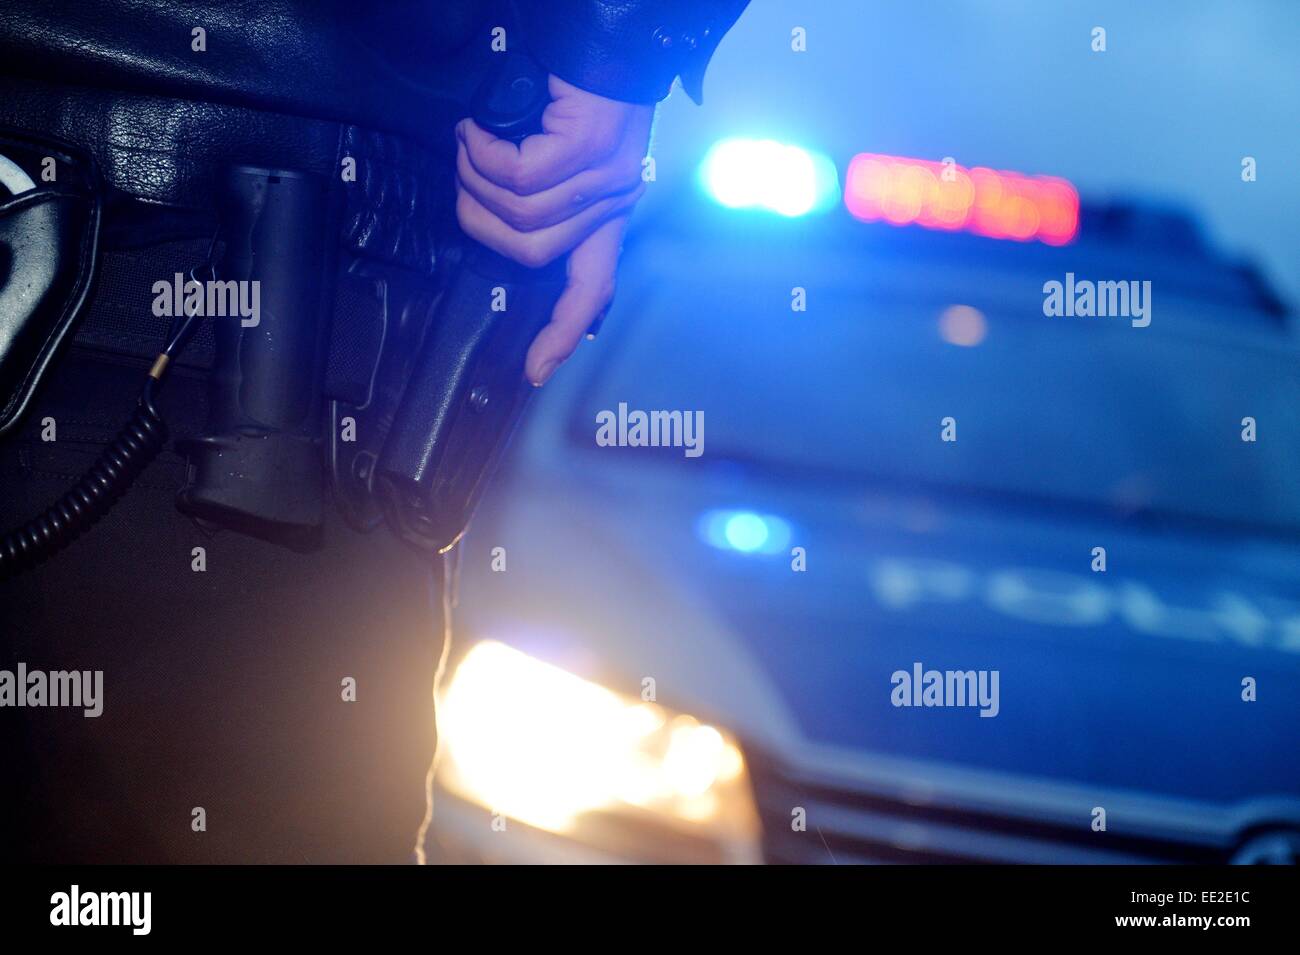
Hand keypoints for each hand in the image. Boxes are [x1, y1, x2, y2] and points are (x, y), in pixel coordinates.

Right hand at [455, 75, 653, 385]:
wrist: (595, 34)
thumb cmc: (564, 91)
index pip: (593, 287)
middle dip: (479, 216)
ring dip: (476, 177)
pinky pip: (520, 176)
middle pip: (531, 252)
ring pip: (520, 211)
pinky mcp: (592, 148)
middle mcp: (615, 199)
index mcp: (608, 212)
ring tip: (472, 141)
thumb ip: (540, 201)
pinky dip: (485, 154)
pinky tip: (478, 130)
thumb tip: (496, 229)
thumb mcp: (554, 157)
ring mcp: (608, 175)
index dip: (562, 331)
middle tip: (465, 173)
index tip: (536, 370)